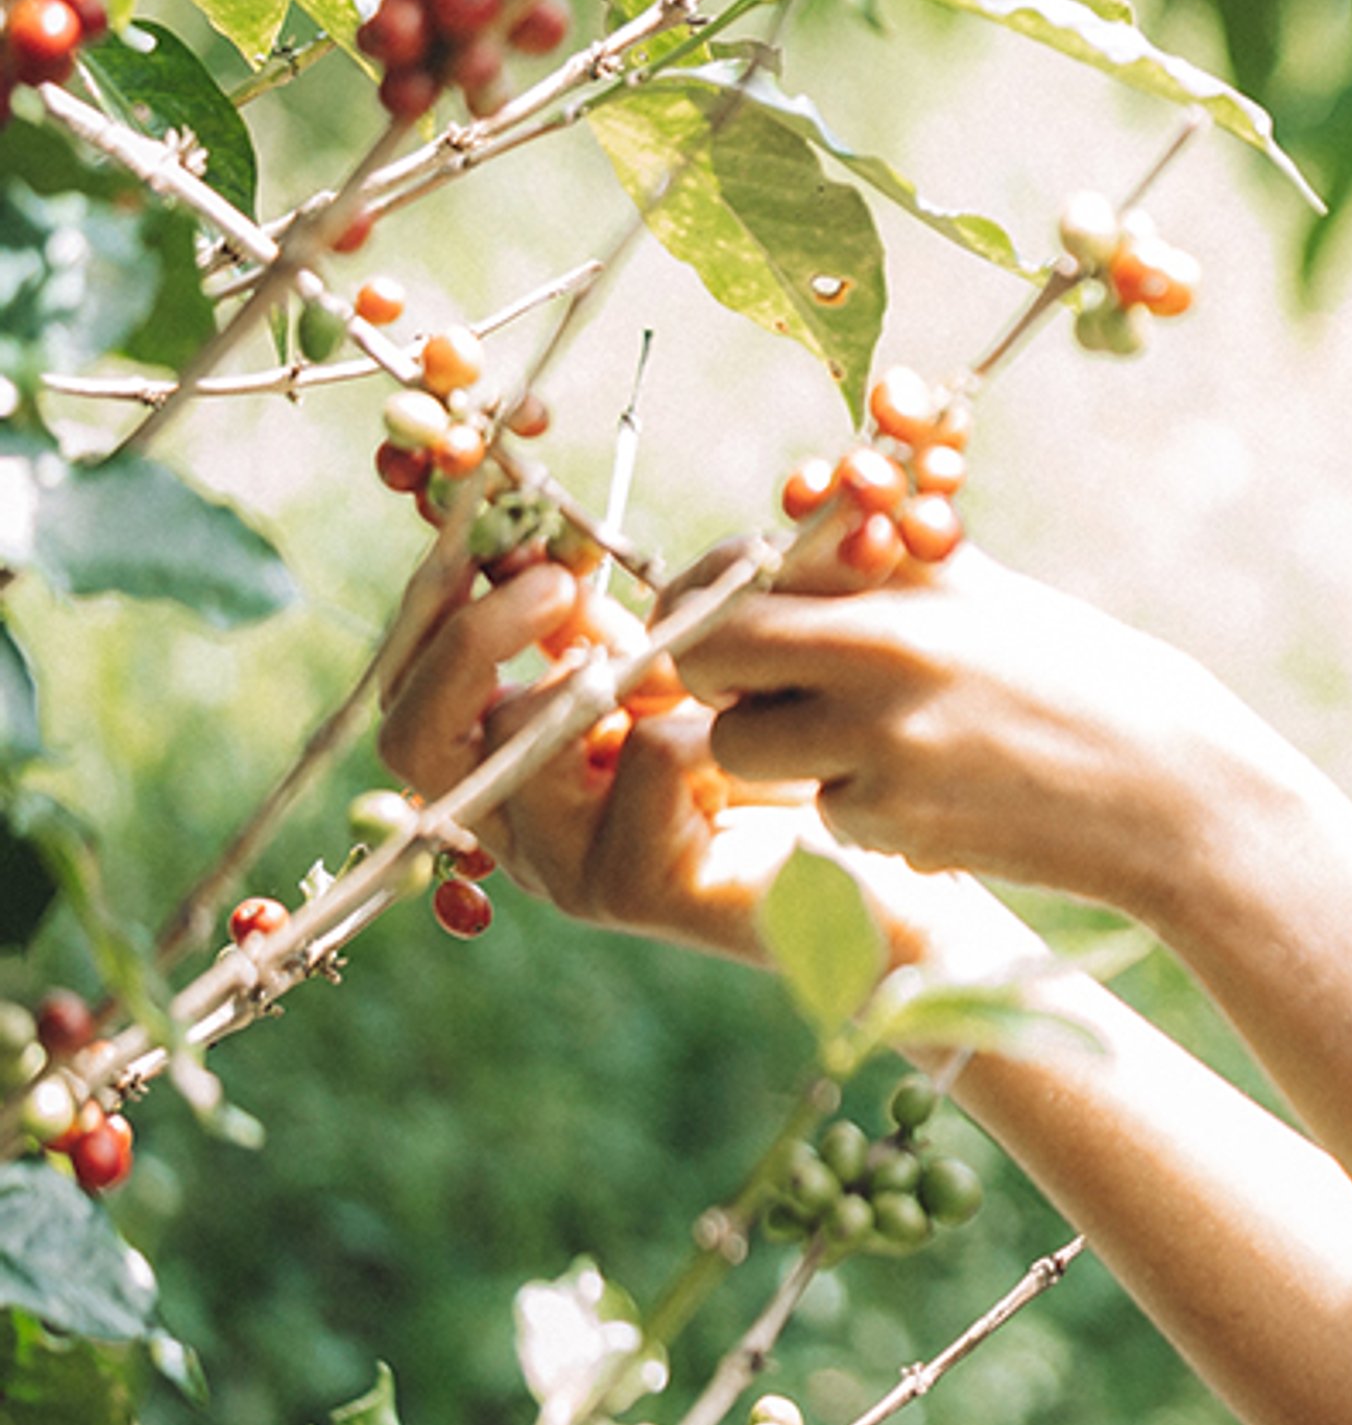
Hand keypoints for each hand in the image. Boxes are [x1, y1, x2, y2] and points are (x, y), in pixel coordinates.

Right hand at [375, 559, 770, 959]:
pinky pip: (649, 755)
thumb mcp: (662, 670)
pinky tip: (756, 749)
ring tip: (694, 670)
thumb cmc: (767, 750)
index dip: (427, 617)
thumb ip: (586, 630)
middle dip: (471, 638)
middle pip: (416, 739)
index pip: (410, 704)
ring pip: (531, 735)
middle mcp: (518, 835)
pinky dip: (704, 720)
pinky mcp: (640, 888)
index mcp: (510, 780)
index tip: (479, 536)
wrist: (868, 852)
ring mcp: (569, 872)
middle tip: (555, 577)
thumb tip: (529, 553)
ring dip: (615, 673)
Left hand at [670, 540, 1308, 920]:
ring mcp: (885, 764)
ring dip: (794, 747)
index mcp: (893, 606)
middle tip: (780, 679)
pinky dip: (864, 804)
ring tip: (884, 736)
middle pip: (711, 677)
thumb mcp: (989, 597)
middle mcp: (877, 680)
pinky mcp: (901, 834)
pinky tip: (943, 790)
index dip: (706, 605)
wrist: (1173, 788)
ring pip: (756, 751)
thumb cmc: (1089, 677)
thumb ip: (889, 564)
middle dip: (732, 678)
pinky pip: (829, 813)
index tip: (731, 611)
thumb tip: (796, 519)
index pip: (724, 599)